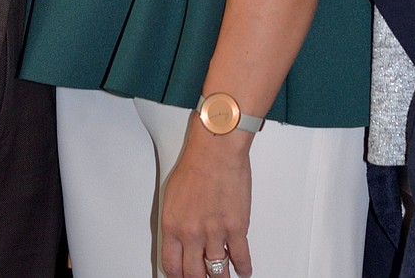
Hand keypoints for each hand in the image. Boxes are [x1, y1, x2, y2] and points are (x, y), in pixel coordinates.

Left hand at [159, 122, 252, 277]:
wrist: (216, 149)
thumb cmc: (195, 163)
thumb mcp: (171, 195)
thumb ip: (175, 222)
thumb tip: (180, 241)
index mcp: (172, 225)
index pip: (171, 266)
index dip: (178, 277)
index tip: (183, 277)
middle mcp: (191, 234)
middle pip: (193, 274)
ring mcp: (215, 233)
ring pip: (217, 272)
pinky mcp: (236, 228)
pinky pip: (240, 258)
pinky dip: (243, 268)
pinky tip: (243, 270)